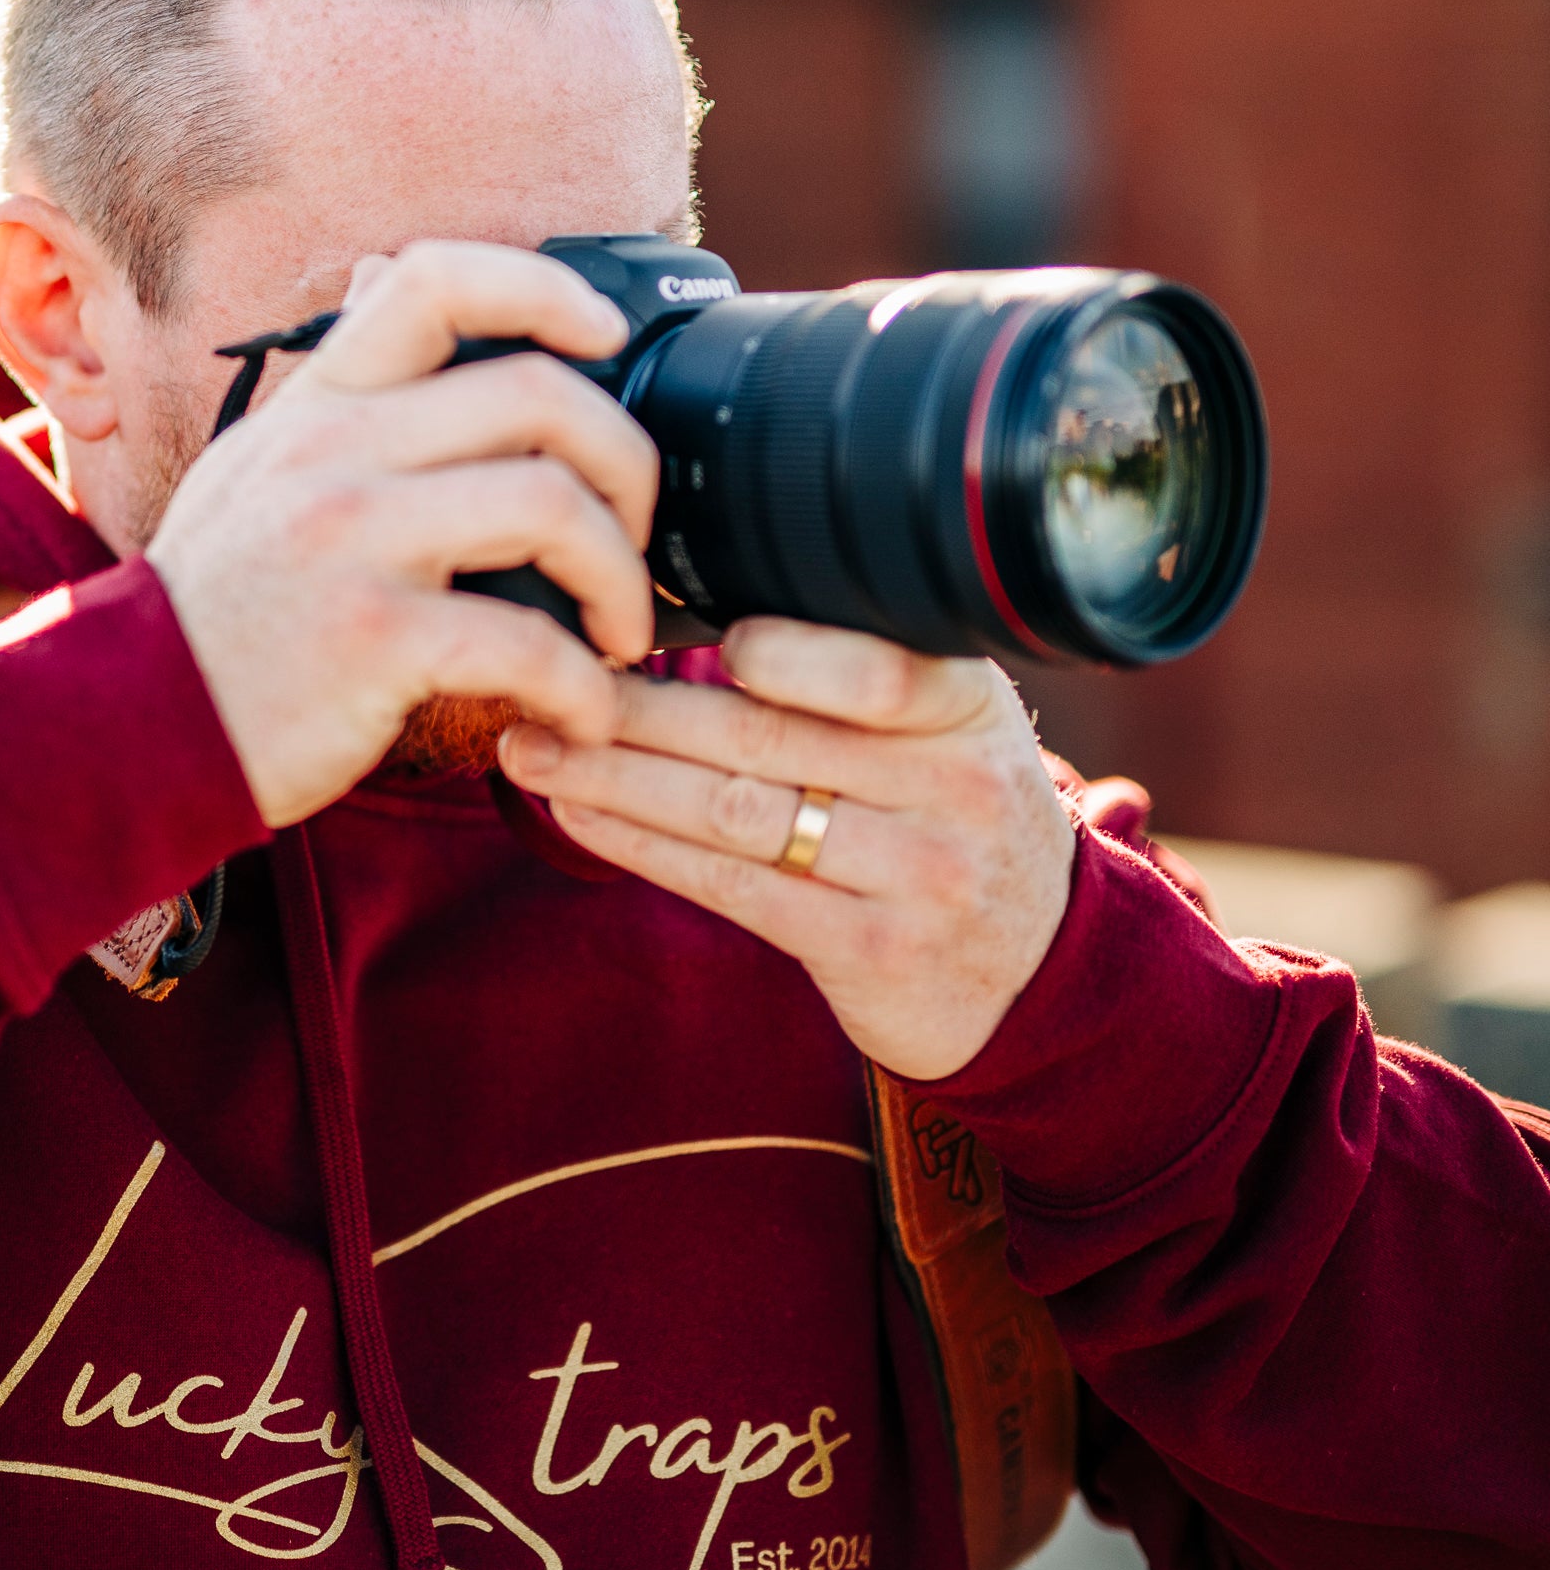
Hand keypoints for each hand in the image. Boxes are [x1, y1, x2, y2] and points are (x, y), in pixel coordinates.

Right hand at [148, 242, 658, 826]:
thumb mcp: (255, 467)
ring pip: (553, 506)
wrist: (128, 728)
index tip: (609, 339)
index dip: (546, 289)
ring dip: (622, 579)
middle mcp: (333, 451)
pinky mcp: (373, 639)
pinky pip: (529, 643)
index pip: (435, 280)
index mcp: (317, 405)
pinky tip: (585, 713)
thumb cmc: (217, 613)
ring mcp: (351, 540)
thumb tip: (385, 277)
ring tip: (622, 635)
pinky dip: (587, 688)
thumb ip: (339, 389)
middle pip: (541, 395)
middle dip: (629, 468)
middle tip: (639, 537)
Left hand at [496, 618, 1076, 1079]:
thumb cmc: (952, 813)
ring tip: (531, 751)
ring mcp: (917, 874)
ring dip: (615, 779)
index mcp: (968, 703)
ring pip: (735, 811)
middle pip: (767, 737)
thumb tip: (679, 603)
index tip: (655, 630)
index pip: (871, 665)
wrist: (1036, 966)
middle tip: (542, 682)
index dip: (765, 652)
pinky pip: (732, 886)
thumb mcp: (948, 723)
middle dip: (636, 709)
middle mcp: (955, 786)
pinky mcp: (870, 948)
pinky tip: (580, 818)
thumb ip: (856, 667)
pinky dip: (641, 847)